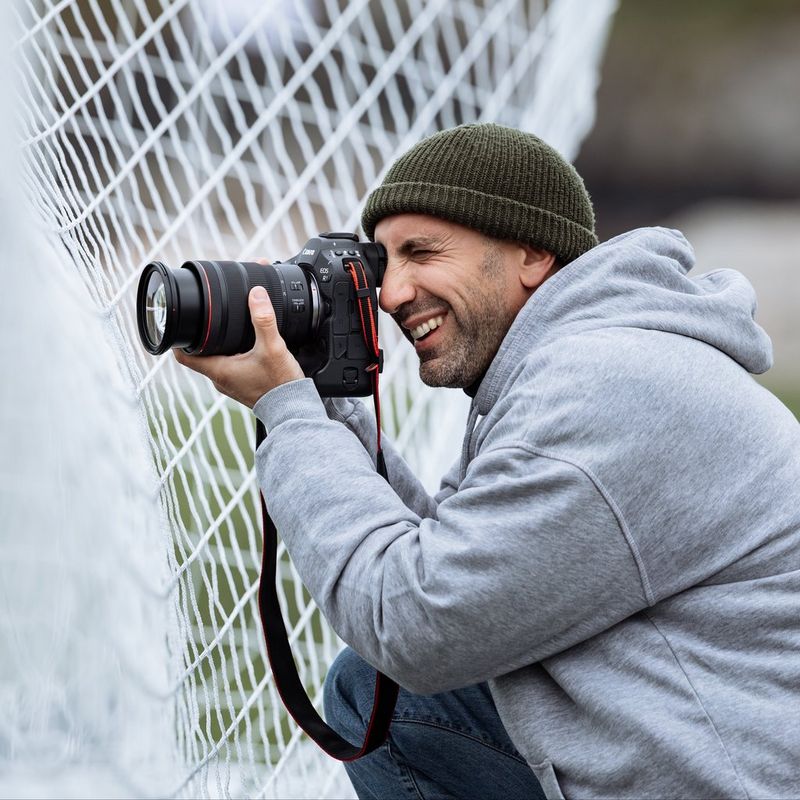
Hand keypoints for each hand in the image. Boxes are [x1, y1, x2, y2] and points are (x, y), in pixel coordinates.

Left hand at [174, 286, 304, 407]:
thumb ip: (264, 320)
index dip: (177, 339)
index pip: (182, 356)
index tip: (180, 324)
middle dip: (200, 339)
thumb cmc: (280, 385)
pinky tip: (246, 350)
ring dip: (217, 349)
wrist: (293, 410)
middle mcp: (220, 381)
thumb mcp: (273, 347)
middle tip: (206, 322)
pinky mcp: (243, 388)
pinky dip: (232, 358)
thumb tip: (256, 294)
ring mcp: (231, 386)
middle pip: (199, 357)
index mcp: (218, 371)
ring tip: (226, 333)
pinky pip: (230, 370)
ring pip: (215, 363)